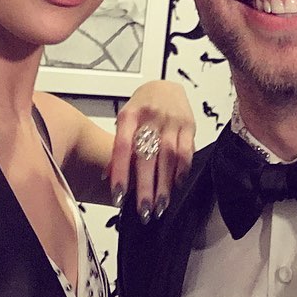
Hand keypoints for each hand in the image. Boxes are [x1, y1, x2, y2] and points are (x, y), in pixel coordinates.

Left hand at [109, 80, 194, 222]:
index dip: (120, 172)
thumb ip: (118, 147)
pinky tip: (176, 185)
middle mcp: (150, 118)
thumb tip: (108, 177)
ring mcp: (171, 121)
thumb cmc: (142, 107)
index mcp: (130, 117)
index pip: (122, 147)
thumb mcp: (124, 121)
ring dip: (165, 184)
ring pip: (168, 157)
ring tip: (160, 205)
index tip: (118, 196)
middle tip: (143, 210)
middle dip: (145, 186)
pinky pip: (186, 151)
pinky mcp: (188, 125)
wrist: (165, 85)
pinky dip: (182, 170)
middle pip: (147, 156)